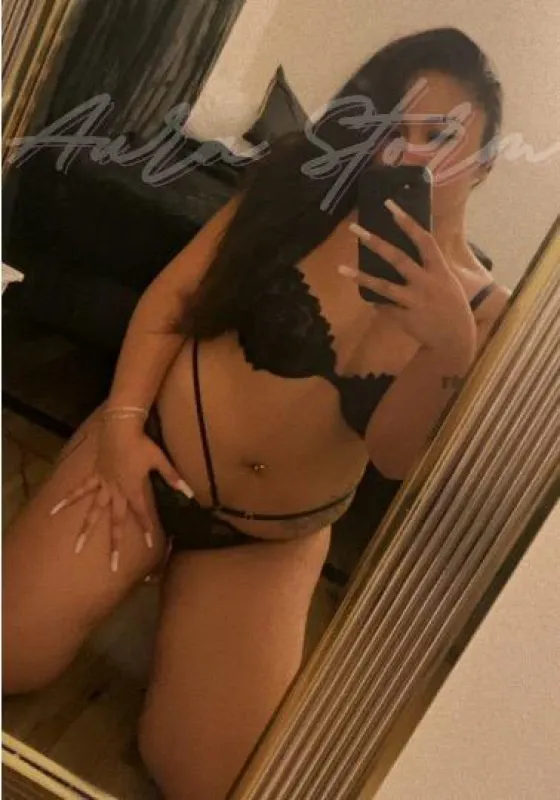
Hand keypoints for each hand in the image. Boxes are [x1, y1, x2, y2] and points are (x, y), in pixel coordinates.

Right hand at [50, 414, 192, 571]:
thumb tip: (189, 492)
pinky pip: (79, 490)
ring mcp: (102, 485)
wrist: (121, 428)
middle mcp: (116, 492)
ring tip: (76, 547)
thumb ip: (173, 478)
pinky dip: (67, 499)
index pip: (141, 514)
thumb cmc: (142, 444)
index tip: (149, 546)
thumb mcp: (161, 461)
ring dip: (85, 530)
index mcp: (133, 490)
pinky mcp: (94, 476)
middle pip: (115, 522)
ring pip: (93, 512)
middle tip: (111, 566)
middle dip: (114, 544)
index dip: (146, 529)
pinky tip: (54, 510)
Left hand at [341, 199, 476, 369]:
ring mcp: (414, 301)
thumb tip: (407, 253)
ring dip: (361, 277)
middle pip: (398, 258)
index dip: (407, 221)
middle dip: (376, 242)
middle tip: (355, 228)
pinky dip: (374, 301)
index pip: (423, 239)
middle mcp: (427, 282)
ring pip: (384, 286)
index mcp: (439, 270)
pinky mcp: (404, 317)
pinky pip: (384, 306)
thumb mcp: (446, 282)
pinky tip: (362, 294)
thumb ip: (429, 267)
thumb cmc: (452, 307)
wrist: (456, 340)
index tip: (389, 205)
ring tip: (340, 268)